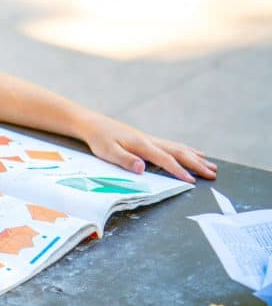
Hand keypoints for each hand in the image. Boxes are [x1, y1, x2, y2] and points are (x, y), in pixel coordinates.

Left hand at [82, 116, 216, 182]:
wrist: (92, 124)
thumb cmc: (99, 139)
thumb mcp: (107, 152)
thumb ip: (125, 160)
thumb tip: (142, 168)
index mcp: (141, 145)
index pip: (165, 159)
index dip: (179, 170)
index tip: (193, 181)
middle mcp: (150, 140)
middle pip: (178, 152)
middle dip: (197, 164)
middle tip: (214, 174)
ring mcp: (150, 139)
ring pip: (178, 148)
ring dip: (196, 158)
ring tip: (212, 166)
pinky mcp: (148, 139)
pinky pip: (172, 145)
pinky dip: (187, 150)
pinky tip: (195, 153)